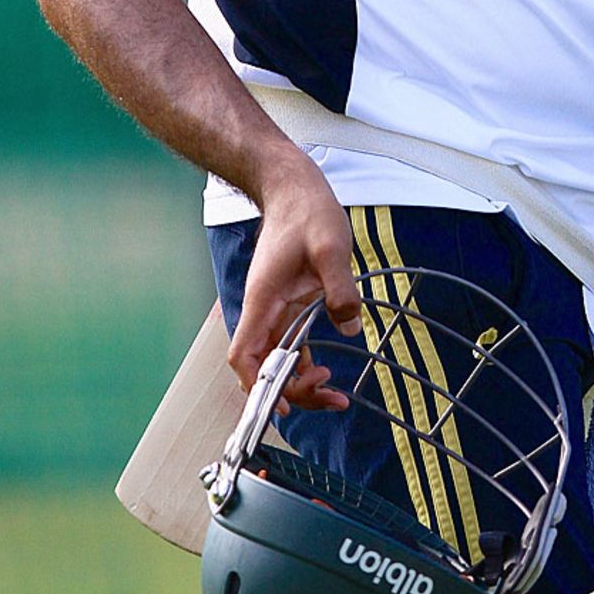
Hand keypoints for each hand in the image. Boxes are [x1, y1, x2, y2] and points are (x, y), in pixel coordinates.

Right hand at [228, 157, 363, 411]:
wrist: (294, 190)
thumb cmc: (307, 214)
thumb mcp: (330, 248)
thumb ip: (339, 289)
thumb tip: (349, 326)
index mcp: (263, 299)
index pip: (244, 353)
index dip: (257, 383)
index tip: (280, 403)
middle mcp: (264, 310)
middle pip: (263, 365)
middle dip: (290, 390)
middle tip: (330, 397)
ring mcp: (275, 309)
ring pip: (278, 359)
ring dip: (300, 381)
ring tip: (335, 395)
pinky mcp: (290, 305)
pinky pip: (292, 344)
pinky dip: (305, 362)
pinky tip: (327, 370)